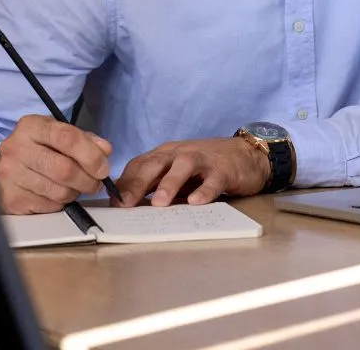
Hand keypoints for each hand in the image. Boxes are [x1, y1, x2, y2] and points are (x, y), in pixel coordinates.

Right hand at [0, 115, 113, 214]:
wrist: (4, 169)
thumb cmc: (38, 149)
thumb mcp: (59, 134)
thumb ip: (85, 140)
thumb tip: (105, 151)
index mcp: (31, 127)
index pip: (67, 138)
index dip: (91, 155)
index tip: (103, 167)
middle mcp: (17, 149)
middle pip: (64, 169)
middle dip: (88, 179)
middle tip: (96, 182)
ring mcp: (11, 175)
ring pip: (59, 191)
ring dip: (76, 192)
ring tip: (77, 186)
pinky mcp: (12, 199)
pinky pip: (49, 206)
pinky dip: (61, 202)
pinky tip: (58, 193)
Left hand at [115, 138, 269, 207]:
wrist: (246, 154)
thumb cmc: (206, 167)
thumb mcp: (177, 174)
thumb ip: (155, 185)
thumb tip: (126, 205)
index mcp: (166, 155)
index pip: (139, 165)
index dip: (125, 184)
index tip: (113, 205)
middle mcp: (180, 154)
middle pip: (156, 163)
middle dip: (138, 183)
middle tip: (126, 205)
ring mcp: (203, 160)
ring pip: (183, 165)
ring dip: (169, 183)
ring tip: (159, 203)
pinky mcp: (224, 169)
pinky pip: (213, 179)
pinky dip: (205, 190)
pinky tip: (197, 202)